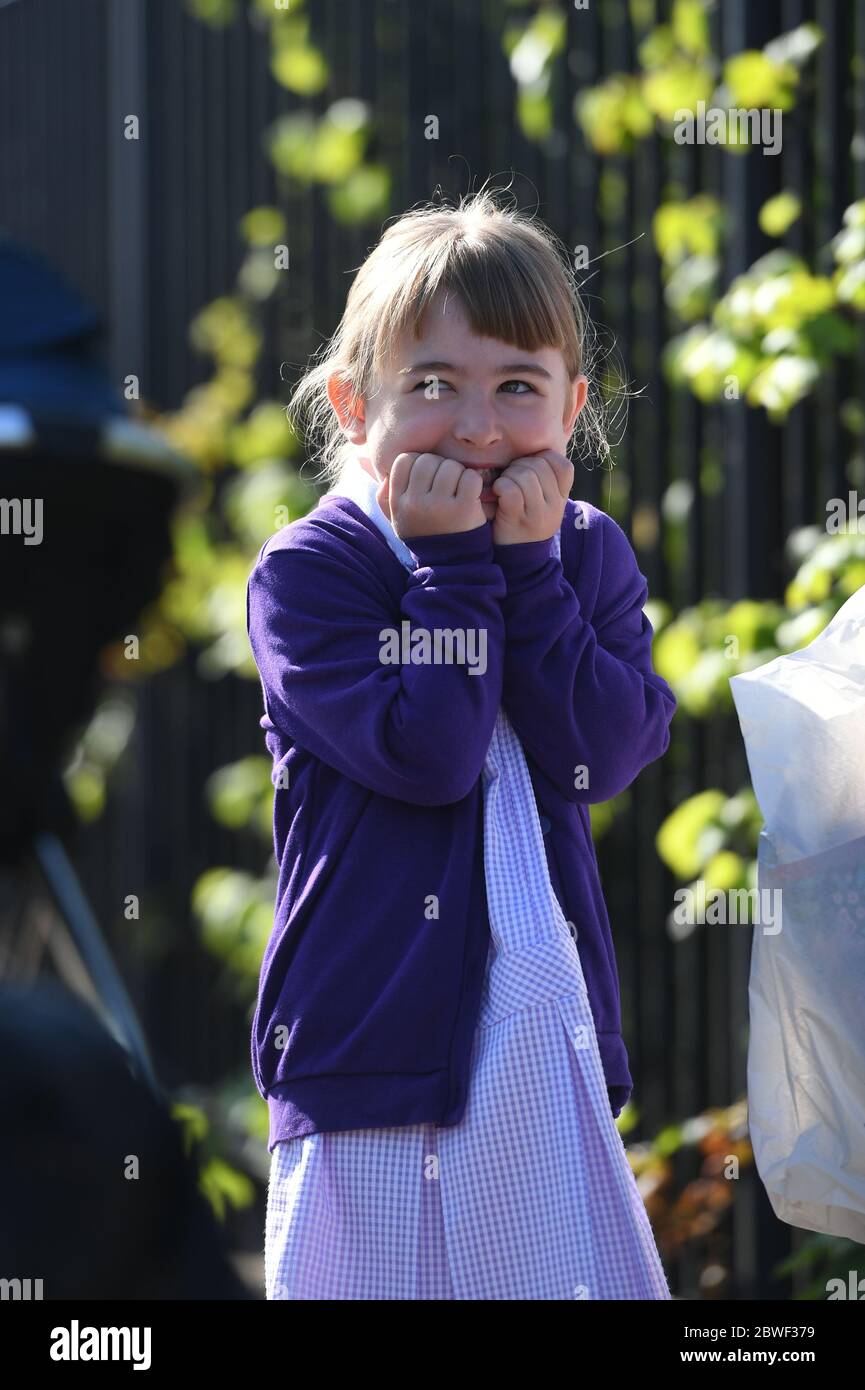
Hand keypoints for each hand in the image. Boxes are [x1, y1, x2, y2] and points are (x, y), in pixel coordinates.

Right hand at [370, 453, 487, 538]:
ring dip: (458, 473)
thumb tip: (376, 471)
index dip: (418, 462)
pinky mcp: (464, 508)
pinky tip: (470, 495)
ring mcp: (439, 505)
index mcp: (398, 501)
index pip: (405, 460)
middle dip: (440, 466)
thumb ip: (384, 496)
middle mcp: (415, 502)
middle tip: (445, 483)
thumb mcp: (397, 518)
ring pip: (451, 466)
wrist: (449, 565)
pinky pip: (470, 477)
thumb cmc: (423, 534)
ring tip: (457, 489)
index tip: (427, 477)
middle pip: (428, 460)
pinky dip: (473, 482)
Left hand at [490, 449, 573, 545]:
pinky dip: (500, 487)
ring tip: (503, 487)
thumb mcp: (543, 504)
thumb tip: (536, 452)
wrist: (517, 560)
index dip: (543, 458)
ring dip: (508, 476)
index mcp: (561, 498)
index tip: (529, 468)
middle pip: (540, 466)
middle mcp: (554, 506)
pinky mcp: (518, 520)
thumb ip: (544, 481)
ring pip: (525, 476)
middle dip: (520, 465)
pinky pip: (511, 490)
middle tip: (510, 477)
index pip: (563, 465)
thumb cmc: (524, 522)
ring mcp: (538, 514)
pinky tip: (497, 494)